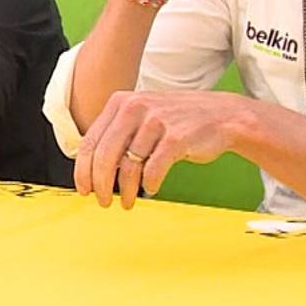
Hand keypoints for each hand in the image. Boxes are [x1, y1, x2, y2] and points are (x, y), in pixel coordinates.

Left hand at [75, 90, 252, 207]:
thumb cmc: (177, 122)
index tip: (84, 189)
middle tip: (102, 201)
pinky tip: (151, 188)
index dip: (82, 170)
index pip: (90, 141)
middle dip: (100, 184)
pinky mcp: (176, 137)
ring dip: (125, 190)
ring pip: (128, 165)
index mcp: (120, 102)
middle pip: (104, 155)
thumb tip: (91, 169)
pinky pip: (153, 169)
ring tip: (127, 202)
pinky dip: (149, 184)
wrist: (222, 116)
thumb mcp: (141, 117)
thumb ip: (117, 135)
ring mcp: (156, 121)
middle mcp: (135, 108)